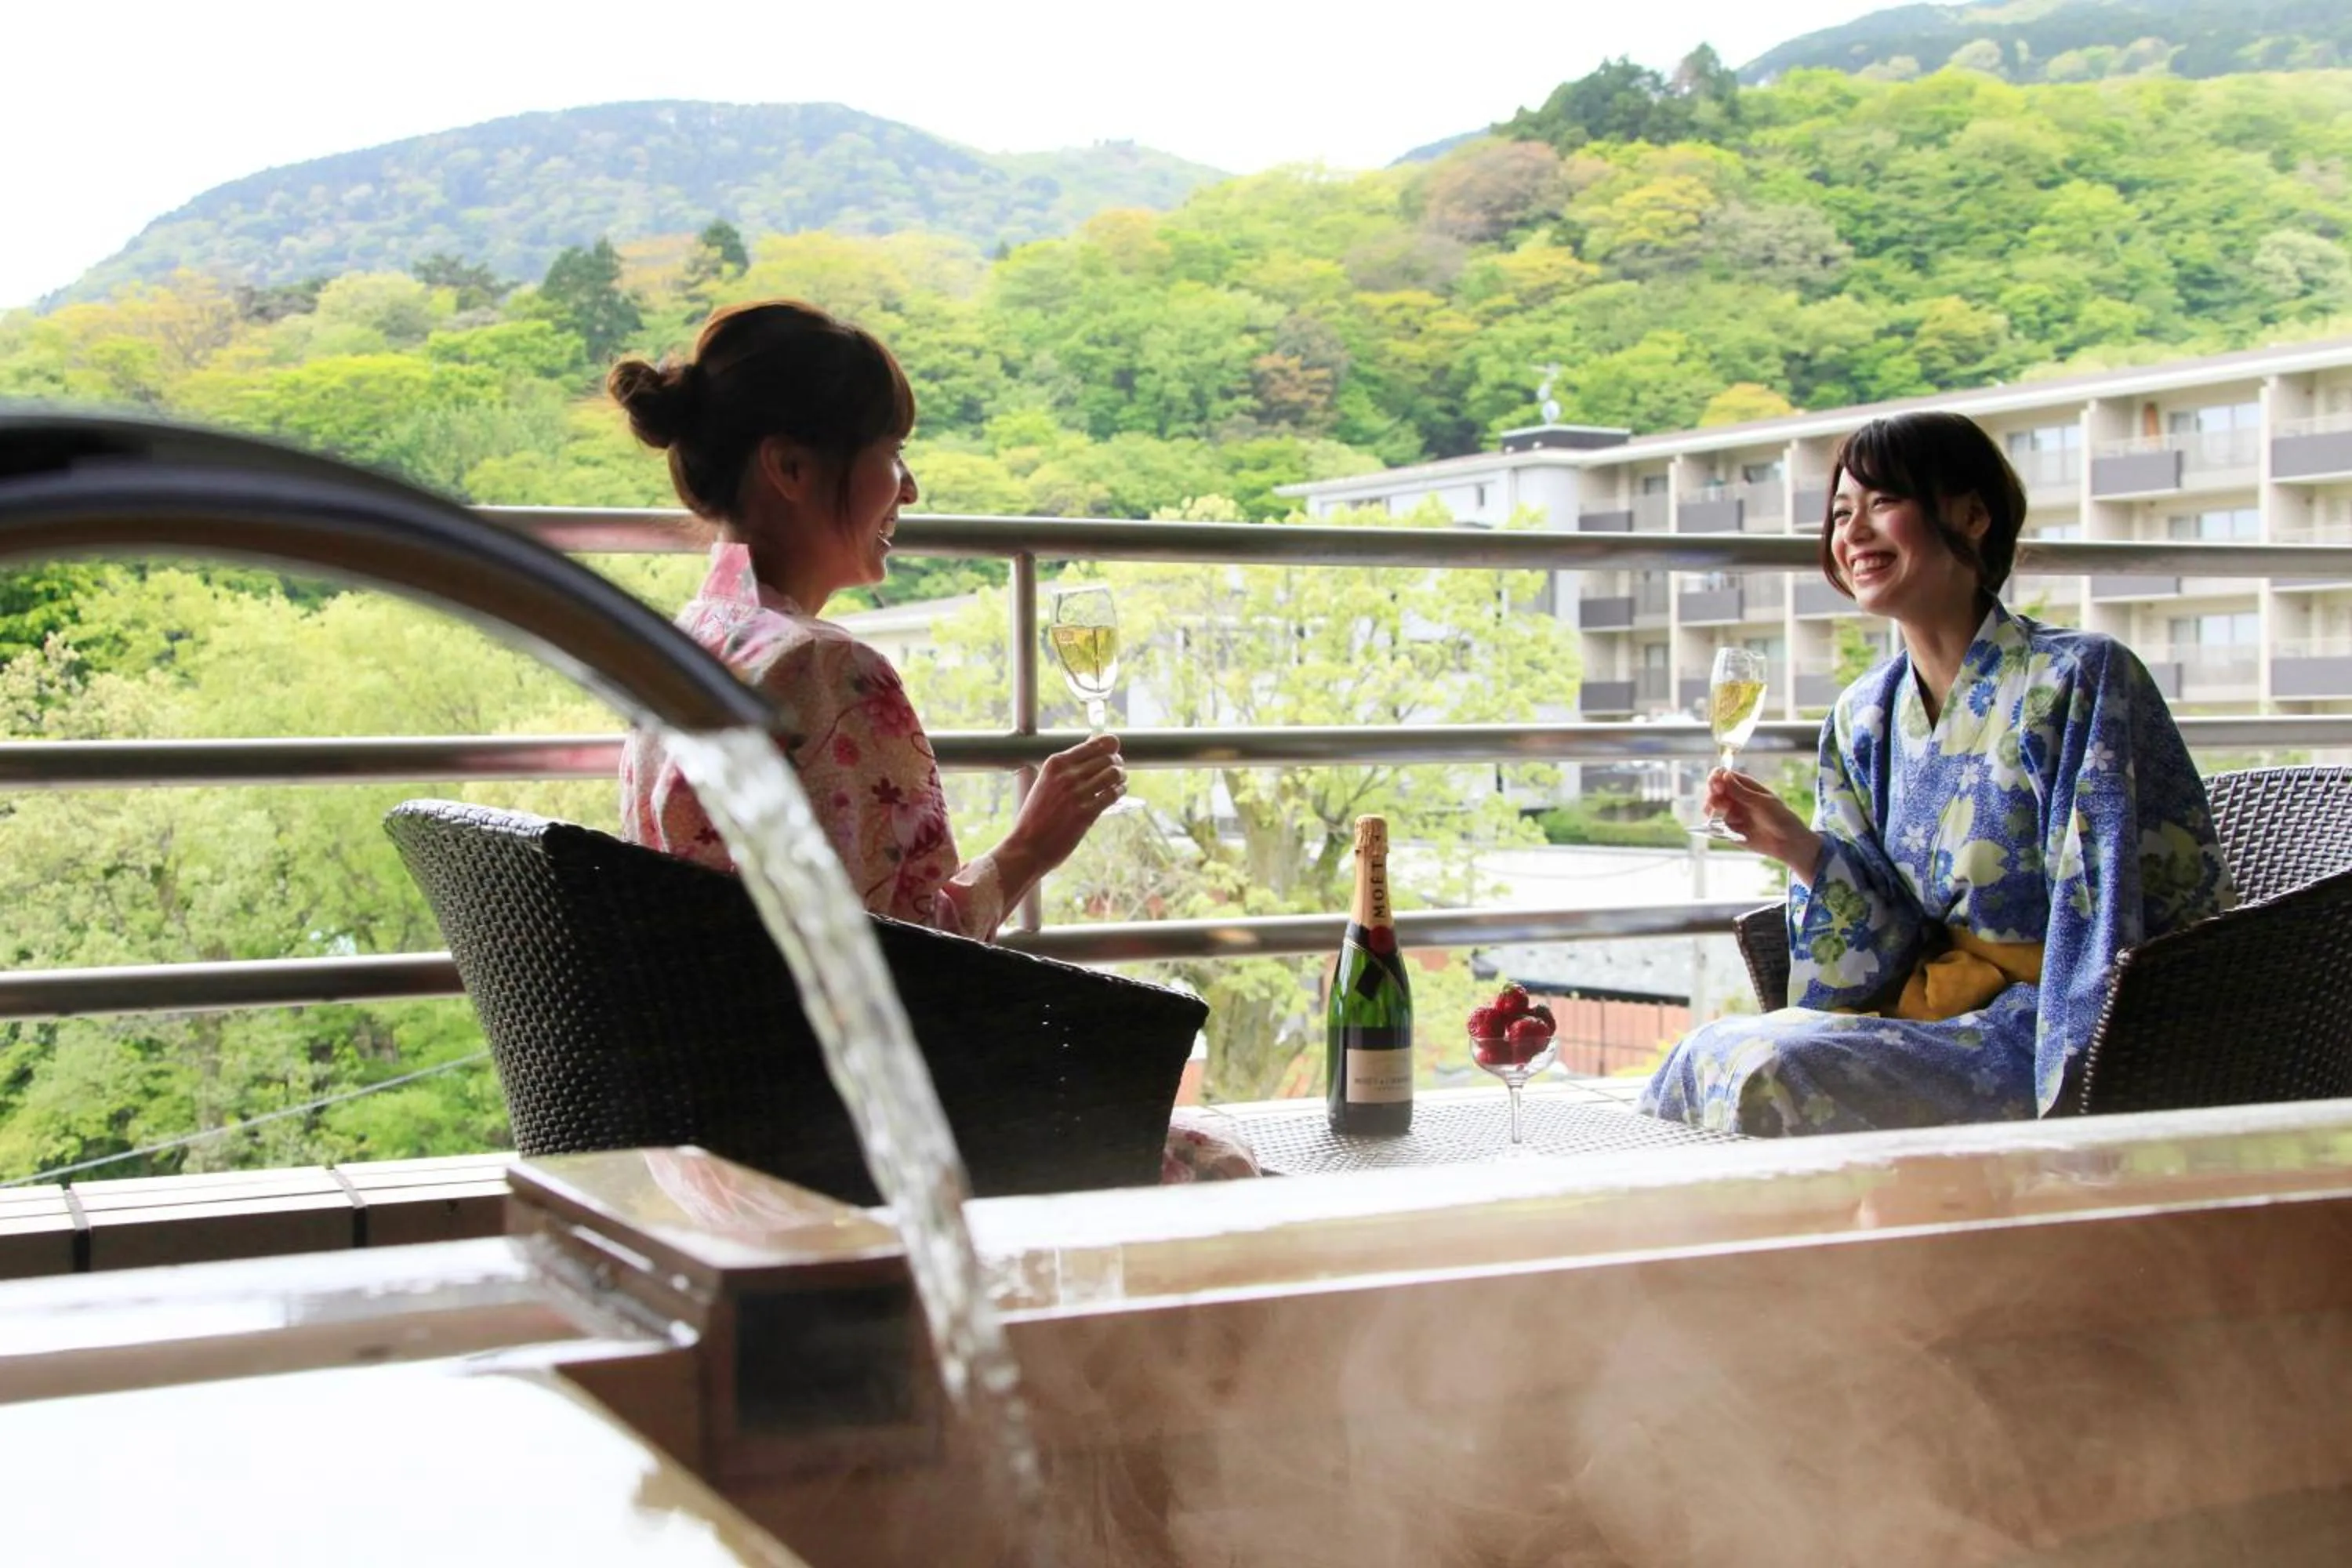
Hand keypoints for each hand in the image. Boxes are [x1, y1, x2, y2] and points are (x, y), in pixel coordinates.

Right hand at [1001, 733, 1126, 880]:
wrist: (1028, 846)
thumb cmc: (1036, 815)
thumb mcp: (1045, 782)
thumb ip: (1066, 767)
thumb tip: (1093, 745)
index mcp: (1055, 764)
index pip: (1093, 744)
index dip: (1110, 744)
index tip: (1114, 747)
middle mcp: (1066, 775)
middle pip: (1107, 758)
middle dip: (1117, 762)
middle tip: (1117, 769)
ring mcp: (1077, 794)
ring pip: (1114, 773)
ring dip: (1121, 776)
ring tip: (1119, 780)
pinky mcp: (1086, 813)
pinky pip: (1112, 794)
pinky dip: (1119, 791)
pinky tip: (1117, 792)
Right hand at [1704, 769, 1822, 881]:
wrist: (1787, 842)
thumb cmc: (1779, 817)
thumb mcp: (1761, 802)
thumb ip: (1741, 791)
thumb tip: (1724, 774)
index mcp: (1744, 786)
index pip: (1723, 775)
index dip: (1716, 777)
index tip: (1716, 783)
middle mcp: (1735, 798)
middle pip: (1714, 791)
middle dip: (1712, 795)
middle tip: (1717, 801)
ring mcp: (1731, 813)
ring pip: (1711, 807)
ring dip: (1712, 809)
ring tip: (1721, 813)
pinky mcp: (1729, 829)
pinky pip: (1715, 825)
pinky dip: (1715, 824)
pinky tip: (1724, 826)